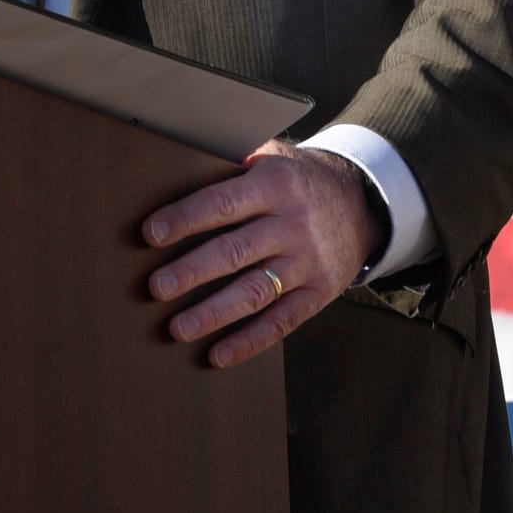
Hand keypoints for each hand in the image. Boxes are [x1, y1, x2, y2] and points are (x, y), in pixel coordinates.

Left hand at [141, 140, 385, 367]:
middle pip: (235, 251)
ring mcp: (307, 262)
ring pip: (255, 292)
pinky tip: (218, 355)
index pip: (222, 203)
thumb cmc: (296, 179)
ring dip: (214, 313)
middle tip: (155, 287)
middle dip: (192, 272)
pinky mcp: (319, 293)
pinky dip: (249, 341)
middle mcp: (292, 224)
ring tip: (177, 328)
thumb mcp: (272, 157)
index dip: (186, 218)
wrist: (362, 203)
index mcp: (275, 184)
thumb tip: (175, 165)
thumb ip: (232, 162)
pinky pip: (282, 321)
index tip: (150, 233)